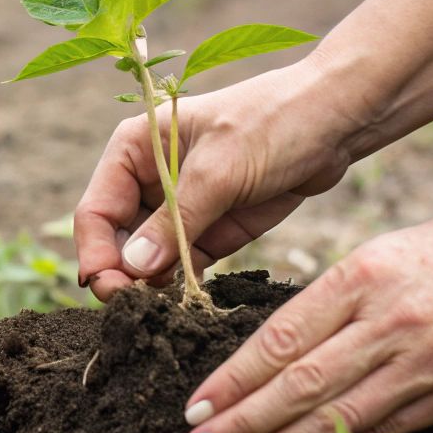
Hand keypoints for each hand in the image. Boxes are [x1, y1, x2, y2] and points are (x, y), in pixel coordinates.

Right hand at [76, 59, 358, 298]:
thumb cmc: (273, 122)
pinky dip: (181, 285)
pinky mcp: (212, 229)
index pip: (97, 209)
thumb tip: (134, 267)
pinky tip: (184, 304)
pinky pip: (183, 264)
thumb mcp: (220, 170)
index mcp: (134, 149)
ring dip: (150, 286)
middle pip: (117, 238)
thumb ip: (175, 220)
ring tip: (158, 313)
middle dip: (121, 275)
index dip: (96, 252)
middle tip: (132, 310)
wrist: (336, 120)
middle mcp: (149, 179)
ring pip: (148, 257)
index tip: (106, 288)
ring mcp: (180, 206)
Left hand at [179, 180, 432, 432]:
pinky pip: (385, 431)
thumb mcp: (394, 247)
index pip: (281, 338)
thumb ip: (341, 293)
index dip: (234, 377)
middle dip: (242, 422)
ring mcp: (428, 362)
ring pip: (337, 418)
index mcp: (364, 273)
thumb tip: (284, 344)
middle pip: (299, 384)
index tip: (198, 402)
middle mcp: (391, 321)